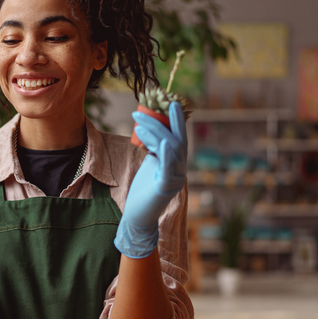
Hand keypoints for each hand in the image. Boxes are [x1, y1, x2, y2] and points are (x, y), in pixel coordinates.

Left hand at [115, 101, 186, 257]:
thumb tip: (150, 129)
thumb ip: (155, 149)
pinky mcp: (165, 188)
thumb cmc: (144, 190)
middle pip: (174, 140)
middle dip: (158, 124)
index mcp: (176, 163)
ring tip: (138, 125)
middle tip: (138, 113)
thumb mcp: (151, 164)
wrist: (139, 216)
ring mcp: (174, 179)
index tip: (172, 102)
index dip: (177, 120)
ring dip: (155, 134)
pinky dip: (166, 154)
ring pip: (171, 150)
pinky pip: (168, 168)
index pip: (179, 137)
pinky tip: (162, 143)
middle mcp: (179, 169)